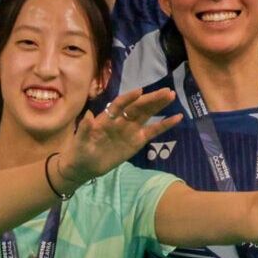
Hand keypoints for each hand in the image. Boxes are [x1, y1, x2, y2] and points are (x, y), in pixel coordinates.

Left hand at [65, 87, 180, 183]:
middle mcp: (121, 120)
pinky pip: (153, 131)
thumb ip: (85, 128)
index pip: (120, 104)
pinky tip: (177, 117)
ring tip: (171, 95)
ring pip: (146, 114)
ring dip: (158, 105)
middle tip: (166, 91)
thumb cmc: (80, 150)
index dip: (129, 98)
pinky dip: (164, 125)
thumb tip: (88, 115)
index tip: (139, 91)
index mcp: (107, 117)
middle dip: (151, 99)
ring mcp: (130, 129)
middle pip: (137, 106)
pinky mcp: (137, 140)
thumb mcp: (80, 141)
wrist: (84, 166)